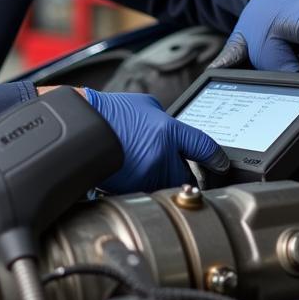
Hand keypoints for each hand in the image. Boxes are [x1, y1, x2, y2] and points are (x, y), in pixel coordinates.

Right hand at [82, 89, 228, 192]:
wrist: (78, 127)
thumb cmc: (106, 113)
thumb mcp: (143, 106)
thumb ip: (164, 121)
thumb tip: (173, 134)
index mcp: (168, 130)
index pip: (204, 147)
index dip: (215, 158)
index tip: (220, 164)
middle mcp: (161, 154)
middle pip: (185, 175)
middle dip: (182, 175)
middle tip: (174, 171)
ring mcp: (146, 174)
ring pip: (165, 187)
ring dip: (160, 182)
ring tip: (140, 168)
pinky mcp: (130, 189)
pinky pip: (144, 193)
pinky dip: (140, 188)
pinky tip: (128, 175)